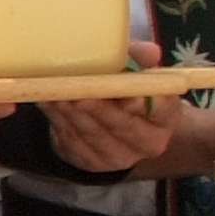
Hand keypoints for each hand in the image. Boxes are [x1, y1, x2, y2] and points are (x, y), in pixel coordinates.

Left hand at [44, 40, 181, 175]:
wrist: (109, 120)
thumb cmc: (125, 87)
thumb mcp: (135, 68)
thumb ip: (140, 57)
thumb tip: (150, 52)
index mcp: (166, 117)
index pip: (161, 111)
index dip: (143, 103)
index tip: (128, 95)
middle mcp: (147, 142)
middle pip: (124, 126)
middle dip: (100, 109)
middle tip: (80, 93)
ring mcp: (119, 156)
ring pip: (93, 134)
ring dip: (72, 113)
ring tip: (56, 92)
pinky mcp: (91, 162)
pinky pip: (72, 141)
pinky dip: (58, 119)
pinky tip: (48, 102)